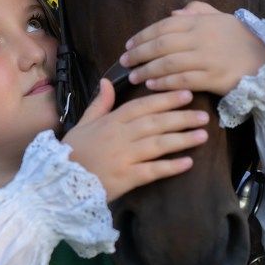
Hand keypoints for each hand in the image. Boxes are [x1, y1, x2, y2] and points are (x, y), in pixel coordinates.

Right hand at [62, 79, 208, 201]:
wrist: (59, 183)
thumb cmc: (73, 152)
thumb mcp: (83, 123)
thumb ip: (100, 104)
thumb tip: (107, 81)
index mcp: (111, 121)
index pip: (143, 106)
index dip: (165, 99)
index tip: (186, 94)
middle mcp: (120, 136)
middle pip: (156, 123)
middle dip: (181, 117)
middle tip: (204, 115)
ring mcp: (124, 157)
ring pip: (158, 144)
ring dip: (182, 139)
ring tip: (203, 135)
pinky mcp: (126, 178)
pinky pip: (152, 171)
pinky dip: (170, 167)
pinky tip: (187, 163)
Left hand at [119, 1, 264, 95]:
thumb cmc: (242, 40)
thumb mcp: (223, 18)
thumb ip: (198, 11)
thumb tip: (173, 14)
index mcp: (202, 22)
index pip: (164, 26)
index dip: (143, 35)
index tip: (128, 44)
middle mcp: (202, 38)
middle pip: (162, 44)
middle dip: (139, 53)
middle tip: (124, 61)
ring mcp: (207, 58)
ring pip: (169, 63)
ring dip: (147, 70)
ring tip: (133, 76)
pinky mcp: (213, 78)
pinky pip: (182, 80)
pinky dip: (164, 83)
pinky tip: (151, 86)